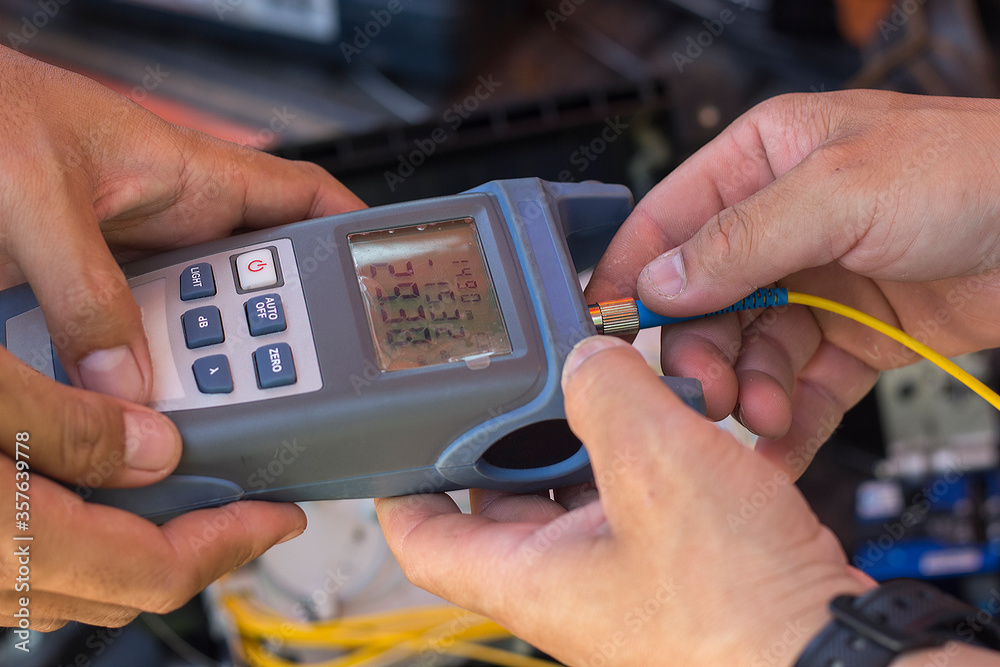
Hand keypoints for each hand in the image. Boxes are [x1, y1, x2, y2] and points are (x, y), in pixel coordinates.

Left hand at [0, 46, 363, 629]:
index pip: (306, 202)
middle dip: (281, 339)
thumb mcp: (34, 197)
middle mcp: (172, 219)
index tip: (395, 291)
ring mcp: (132, 256)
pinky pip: (138, 343)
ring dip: (206, 370)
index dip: (358, 241)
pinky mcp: (89, 288)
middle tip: (286, 392)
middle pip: (261, 289)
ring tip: (207, 415)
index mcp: (190, 175)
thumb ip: (86, 292)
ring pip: (200, 327)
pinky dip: (146, 379)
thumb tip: (127, 381)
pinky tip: (135, 411)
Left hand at [376, 337, 874, 665]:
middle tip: (533, 378)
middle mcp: (569, 583)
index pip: (422, 536)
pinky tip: (682, 418)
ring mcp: (625, 578)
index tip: (396, 439)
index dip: (400, 486)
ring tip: (619, 383)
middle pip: (507, 495)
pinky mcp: (680, 569)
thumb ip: (607, 392)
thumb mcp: (657, 465)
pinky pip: (643, 500)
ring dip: (599, 435)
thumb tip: (587, 360)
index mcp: (531, 577)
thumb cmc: (743, 610)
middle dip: (519, 432)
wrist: (835, 658)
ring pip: (584, 490)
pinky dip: (652, 456)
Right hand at [587, 90, 999, 476]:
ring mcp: (816, 285)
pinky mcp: (853, 340)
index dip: (630, 275)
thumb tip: (658, 281)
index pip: (668, 221)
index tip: (603, 329)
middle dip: (699, 351)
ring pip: (749, 351)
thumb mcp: (842, 188)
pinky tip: (776, 448)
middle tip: (705, 393)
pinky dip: (787, 420)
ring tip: (759, 417)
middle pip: (703, 301)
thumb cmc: (975, 172)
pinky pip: (802, 386)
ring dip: (747, 390)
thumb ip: (742, 238)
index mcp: (761, 162)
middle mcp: (778, 226)